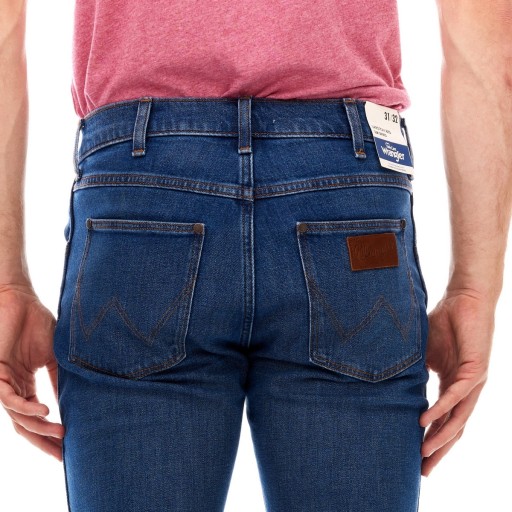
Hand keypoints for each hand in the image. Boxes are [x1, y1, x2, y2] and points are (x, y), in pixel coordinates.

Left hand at [0, 282, 64, 460]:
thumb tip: (72, 404)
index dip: (50, 435)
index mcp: (24, 385)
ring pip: (17, 416)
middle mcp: (12, 388)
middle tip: (63, 455)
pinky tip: (44, 412)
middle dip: (43, 442)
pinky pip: (8, 399)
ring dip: (38, 427)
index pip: (35, 418)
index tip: (69, 449)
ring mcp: (3, 383)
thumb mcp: (54, 357)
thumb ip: (58, 381)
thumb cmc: (36, 324)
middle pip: (25, 425)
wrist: (20, 301)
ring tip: (60, 433)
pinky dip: (26, 408)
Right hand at [419, 288, 493, 475]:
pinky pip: (456, 397)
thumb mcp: (423, 353)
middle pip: (453, 429)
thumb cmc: (445, 322)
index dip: (431, 440)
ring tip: (423, 453)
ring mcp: (472, 383)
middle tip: (422, 471)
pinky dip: (442, 410)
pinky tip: (426, 422)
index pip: (444, 421)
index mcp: (453, 386)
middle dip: (438, 451)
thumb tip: (389, 382)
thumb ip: (413, 371)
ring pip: (458, 419)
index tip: (416, 457)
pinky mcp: (475, 371)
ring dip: (441, 438)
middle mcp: (466, 390)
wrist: (466, 299)